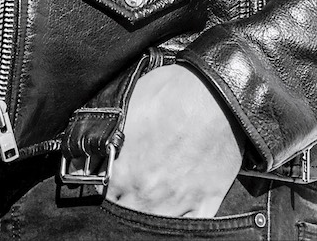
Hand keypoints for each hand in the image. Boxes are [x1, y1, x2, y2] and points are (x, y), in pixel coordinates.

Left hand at [105, 63, 243, 217]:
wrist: (216, 92)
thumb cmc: (174, 91)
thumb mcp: (129, 103)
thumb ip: (112, 132)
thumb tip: (100, 141)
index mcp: (123, 171)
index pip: (104, 192)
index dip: (108, 183)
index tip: (114, 177)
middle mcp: (147, 194)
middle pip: (128, 212)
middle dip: (128, 200)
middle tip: (134, 186)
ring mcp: (179, 201)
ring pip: (157, 224)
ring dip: (153, 213)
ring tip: (155, 199)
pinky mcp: (208, 199)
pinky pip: (194, 225)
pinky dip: (186, 222)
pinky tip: (180, 213)